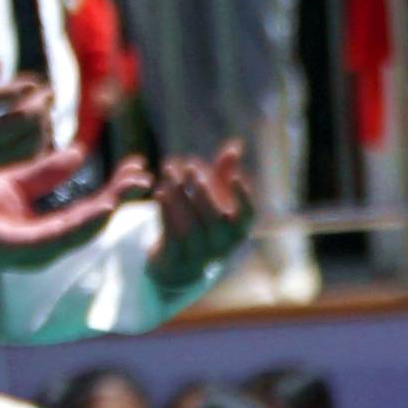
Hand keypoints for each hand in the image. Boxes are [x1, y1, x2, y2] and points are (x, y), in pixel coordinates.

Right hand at [0, 64, 54, 170]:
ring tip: (46, 109)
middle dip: (38, 106)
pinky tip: (44, 126)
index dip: (15, 92)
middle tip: (49, 95)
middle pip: (17, 121)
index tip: (35, 85)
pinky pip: (29, 155)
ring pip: (28, 140)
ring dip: (44, 122)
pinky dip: (42, 139)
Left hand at [0, 146, 134, 270]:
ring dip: (111, 205)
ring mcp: (44, 247)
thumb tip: (79, 153)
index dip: (114, 186)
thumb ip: (47, 172)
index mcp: (51, 224)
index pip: (91, 204)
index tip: (135, 165)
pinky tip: (106, 206)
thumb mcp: (16, 182)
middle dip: (120, 195)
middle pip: (95, 216)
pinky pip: (65, 235)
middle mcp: (53, 239)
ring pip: (87, 225)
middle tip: (143, 174)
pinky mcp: (31, 249)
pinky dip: (88, 221)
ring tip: (132, 186)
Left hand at [144, 145, 258, 291]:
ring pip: (192, 225)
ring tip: (169, 172)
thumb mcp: (214, 198)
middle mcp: (222, 244)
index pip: (248, 216)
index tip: (235, 176)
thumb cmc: (202, 221)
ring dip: (180, 196)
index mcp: (237, 231)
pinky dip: (166, 212)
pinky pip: (172, 234)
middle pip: (215, 218)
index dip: (243, 197)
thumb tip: (236, 144)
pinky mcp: (177, 256)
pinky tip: (160, 191)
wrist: (179, 263)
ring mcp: (200, 253)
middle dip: (202, 189)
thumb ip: (224, 173)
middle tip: (188, 165)